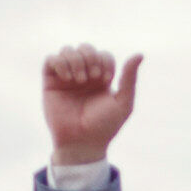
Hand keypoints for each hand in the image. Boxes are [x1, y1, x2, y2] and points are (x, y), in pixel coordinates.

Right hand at [43, 44, 141, 164]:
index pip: (103, 55)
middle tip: (93, 77)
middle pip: (86, 48)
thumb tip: (140, 54)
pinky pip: (51, 59)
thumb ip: (129, 78)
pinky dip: (60, 62)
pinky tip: (68, 78)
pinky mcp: (50, 81)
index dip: (105, 61)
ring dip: (76, 60)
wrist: (82, 142)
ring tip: (80, 80)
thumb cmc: (104, 126)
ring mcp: (67, 77)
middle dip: (91, 57)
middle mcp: (84, 75)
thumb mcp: (123, 103)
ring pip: (68, 50)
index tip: (106, 79)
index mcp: (101, 79)